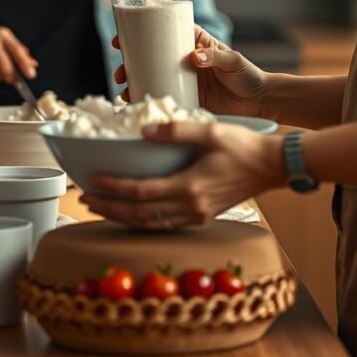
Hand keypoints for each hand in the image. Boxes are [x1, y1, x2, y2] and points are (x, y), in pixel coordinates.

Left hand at [80, 121, 285, 229]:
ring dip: (121, 217)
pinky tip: (131, 213)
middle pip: (138, 213)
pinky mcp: (201, 217)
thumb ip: (176, 131)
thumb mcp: (210, 131)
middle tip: (85, 198)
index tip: (92, 181)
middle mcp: (190, 207)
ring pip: (148, 224)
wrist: (272, 167)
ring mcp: (196, 216)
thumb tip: (143, 132)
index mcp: (189, 187)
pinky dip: (141, 221)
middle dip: (108, 207)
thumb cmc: (243, 147)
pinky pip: (163, 225)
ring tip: (100, 207)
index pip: (140, 192)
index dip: (113, 188)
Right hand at [112, 27, 267, 116]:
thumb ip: (215, 56)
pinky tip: (134, 104)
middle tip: (119, 69)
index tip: (123, 37)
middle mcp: (184, 59)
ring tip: (122, 89)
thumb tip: (194, 56)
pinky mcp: (186, 98)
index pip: (165, 31)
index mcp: (195, 43)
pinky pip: (162, 96)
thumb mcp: (232, 61)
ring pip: (152, 76)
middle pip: (151, 55)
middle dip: (131, 60)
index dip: (143, 31)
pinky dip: (147, 99)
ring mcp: (183, 79)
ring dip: (134, 80)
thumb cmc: (248, 74)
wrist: (258, 101)